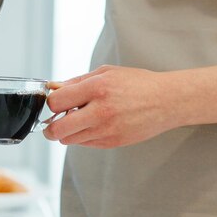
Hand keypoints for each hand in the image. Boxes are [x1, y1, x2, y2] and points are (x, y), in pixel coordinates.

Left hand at [43, 65, 180, 147]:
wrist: (166, 101)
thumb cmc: (136, 83)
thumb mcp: (106, 72)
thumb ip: (77, 81)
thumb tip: (54, 88)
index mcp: (97, 88)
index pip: (56, 102)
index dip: (52, 102)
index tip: (56, 101)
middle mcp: (100, 111)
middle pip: (58, 129)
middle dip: (50, 126)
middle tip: (55, 120)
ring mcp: (107, 130)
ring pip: (69, 140)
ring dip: (67, 132)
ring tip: (78, 119)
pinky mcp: (113, 142)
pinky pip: (85, 144)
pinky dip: (83, 136)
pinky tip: (93, 124)